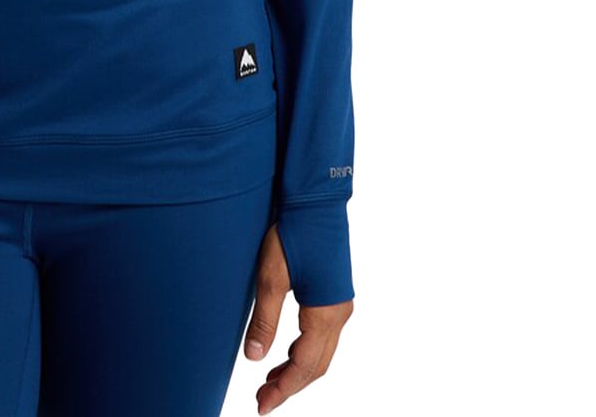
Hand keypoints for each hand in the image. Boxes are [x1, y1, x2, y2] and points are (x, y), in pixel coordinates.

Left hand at [242, 220, 351, 410]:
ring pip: (322, 352)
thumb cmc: (293, 233)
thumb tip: (254, 358)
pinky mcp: (336, 293)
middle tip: (263, 398)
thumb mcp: (270, 276)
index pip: (305, 368)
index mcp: (325, 315)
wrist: (315, 199)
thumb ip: (264, 320)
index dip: (283, 390)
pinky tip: (287, 349)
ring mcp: (341, 304)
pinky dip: (305, 351)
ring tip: (271, 379)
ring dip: (298, 369)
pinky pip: (324, 336)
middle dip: (291, 385)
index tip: (262, 406)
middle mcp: (339, 314)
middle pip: (317, 366)